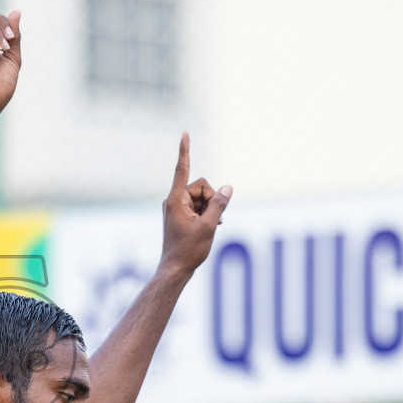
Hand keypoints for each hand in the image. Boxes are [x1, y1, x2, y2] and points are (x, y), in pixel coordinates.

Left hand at [160, 133, 230, 275]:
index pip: (182, 169)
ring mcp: (177, 208)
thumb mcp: (209, 226)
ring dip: (211, 209)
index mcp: (175, 200)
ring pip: (202, 197)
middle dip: (211, 199)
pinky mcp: (181, 215)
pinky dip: (207, 213)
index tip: (185, 133)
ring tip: (210, 226)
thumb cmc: (189, 250)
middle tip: (214, 219)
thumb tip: (227, 187)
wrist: (176, 269)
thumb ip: (219, 204)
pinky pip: (199, 206)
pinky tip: (211, 226)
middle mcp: (174, 201)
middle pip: (201, 187)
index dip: (185, 151)